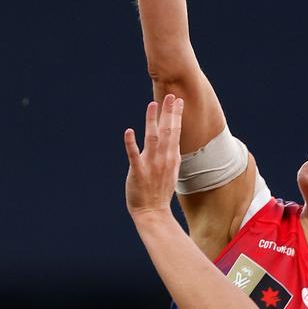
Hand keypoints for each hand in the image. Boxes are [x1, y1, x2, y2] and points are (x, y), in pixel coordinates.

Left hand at [124, 95, 182, 219]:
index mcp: (171, 158)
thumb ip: (171, 154)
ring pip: (152, 139)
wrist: (153, 212)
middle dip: (169, 113)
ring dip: (152, 121)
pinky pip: (134, 156)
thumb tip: (174, 139)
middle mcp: (163, 159)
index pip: (176, 132)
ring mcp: (151, 165)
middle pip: (168, 132)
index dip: (176, 115)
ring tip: (152, 105)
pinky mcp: (138, 172)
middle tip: (170, 95)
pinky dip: (131, 143)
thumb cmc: (160, 192)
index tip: (178, 100)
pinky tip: (129, 131)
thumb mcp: (171, 170)